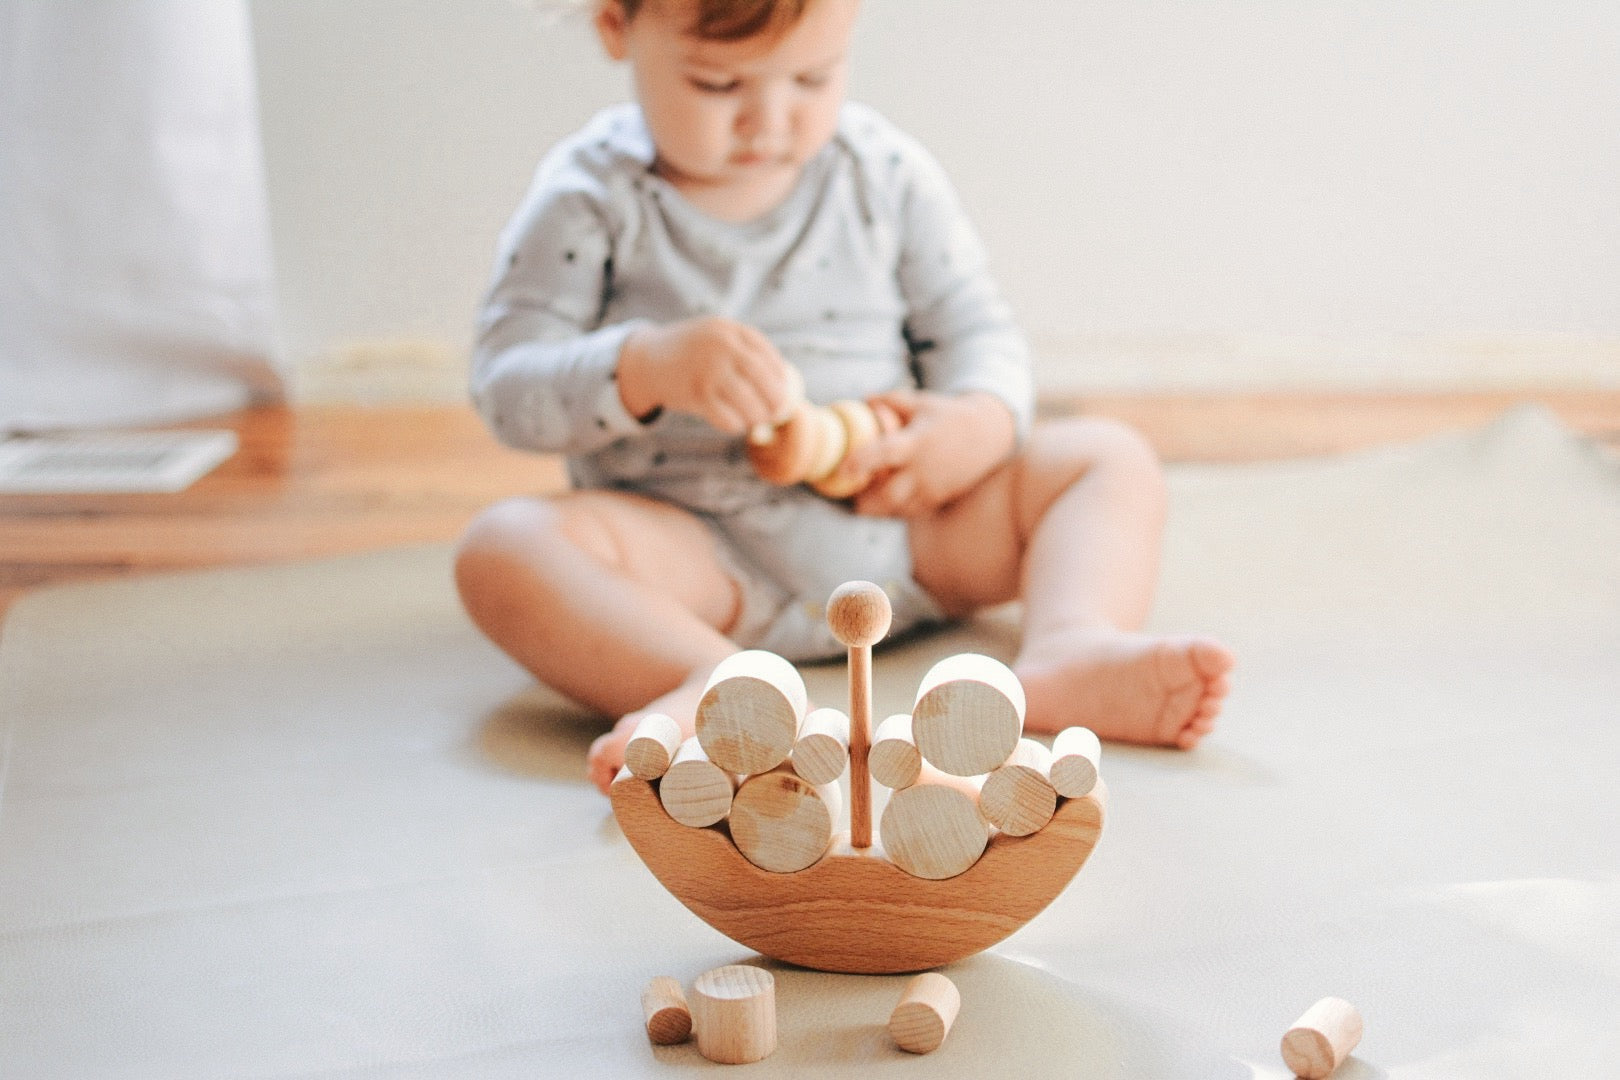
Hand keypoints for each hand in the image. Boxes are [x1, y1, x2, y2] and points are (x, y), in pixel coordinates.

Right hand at [617, 317, 795, 435]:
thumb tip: (784, 379)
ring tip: (758, 421)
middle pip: (763, 379)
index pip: (766, 353)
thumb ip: (744, 349)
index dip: (780, 374)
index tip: (785, 389)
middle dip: (776, 399)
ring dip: (758, 417)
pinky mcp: (696, 395)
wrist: (647, 360)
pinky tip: (736, 424)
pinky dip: (736, 425)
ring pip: (748, 402)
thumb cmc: (690, 352)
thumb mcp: (716, 336)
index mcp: (729, 330)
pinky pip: (727, 418)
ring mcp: (708, 370)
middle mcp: (721, 347)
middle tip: (779, 412)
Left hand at [845, 389, 1015, 517]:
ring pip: (899, 510)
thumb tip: (863, 399)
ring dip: (877, 509)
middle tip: (850, 496)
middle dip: (865, 502)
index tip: (842, 468)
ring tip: (863, 500)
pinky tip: (884, 501)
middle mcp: (924, 469)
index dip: (862, 461)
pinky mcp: (938, 498)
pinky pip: (911, 512)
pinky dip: (894, 510)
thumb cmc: (949, 415)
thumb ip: (890, 400)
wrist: (989, 435)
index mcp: (917, 442)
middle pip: (889, 496)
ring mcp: (933, 487)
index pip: (886, 454)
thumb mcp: (921, 402)